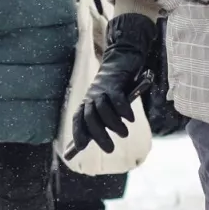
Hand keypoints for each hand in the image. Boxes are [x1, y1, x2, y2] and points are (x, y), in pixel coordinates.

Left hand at [67, 13, 160, 157]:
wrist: (123, 60)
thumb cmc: (116, 88)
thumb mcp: (108, 104)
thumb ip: (104, 119)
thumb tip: (102, 140)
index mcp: (87, 102)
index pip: (78, 118)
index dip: (78, 132)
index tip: (80, 148)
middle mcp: (92, 95)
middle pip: (90, 117)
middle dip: (98, 135)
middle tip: (110, 149)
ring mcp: (103, 89)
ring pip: (102, 109)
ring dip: (113, 124)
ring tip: (124, 133)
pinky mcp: (115, 82)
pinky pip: (117, 98)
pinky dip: (123, 110)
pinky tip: (130, 119)